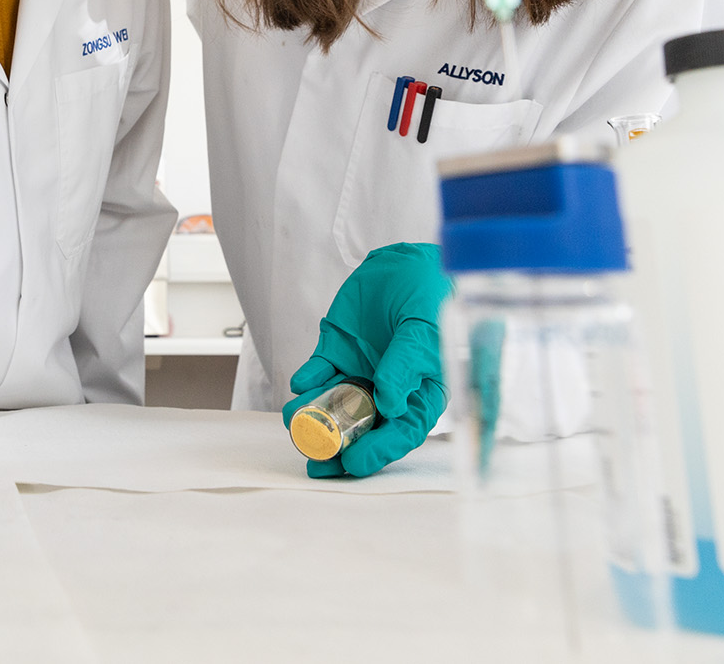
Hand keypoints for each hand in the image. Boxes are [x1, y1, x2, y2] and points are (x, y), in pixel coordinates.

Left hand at [281, 243, 448, 477]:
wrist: (404, 260)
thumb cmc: (429, 295)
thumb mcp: (424, 329)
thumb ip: (405, 364)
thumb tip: (389, 403)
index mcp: (420, 391)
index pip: (402, 431)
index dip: (380, 450)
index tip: (355, 463)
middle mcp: (388, 389)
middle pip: (363, 427)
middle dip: (338, 445)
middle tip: (314, 458)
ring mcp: (360, 371)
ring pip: (334, 403)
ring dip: (314, 416)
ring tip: (294, 422)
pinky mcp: (336, 351)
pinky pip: (319, 371)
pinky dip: (308, 380)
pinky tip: (300, 385)